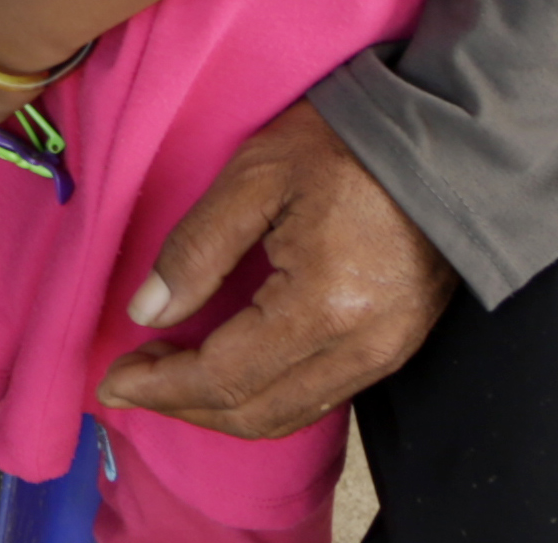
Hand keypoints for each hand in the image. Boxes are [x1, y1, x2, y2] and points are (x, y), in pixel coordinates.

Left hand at [92, 101, 460, 438]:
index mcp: (323, 307)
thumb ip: (196, 249)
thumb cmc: (347, 146)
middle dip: (181, 404)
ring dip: (219, 407)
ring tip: (166, 376)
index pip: (225, 376)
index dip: (161, 386)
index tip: (110, 381)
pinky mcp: (396, 349)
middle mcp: (360, 349)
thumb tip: (145, 313)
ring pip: (287, 414)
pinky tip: (227, 368)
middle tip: (127, 382)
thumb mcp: (257, 175)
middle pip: (254, 412)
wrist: (447, 143)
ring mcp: (385, 356)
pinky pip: (318, 397)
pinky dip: (263, 396)